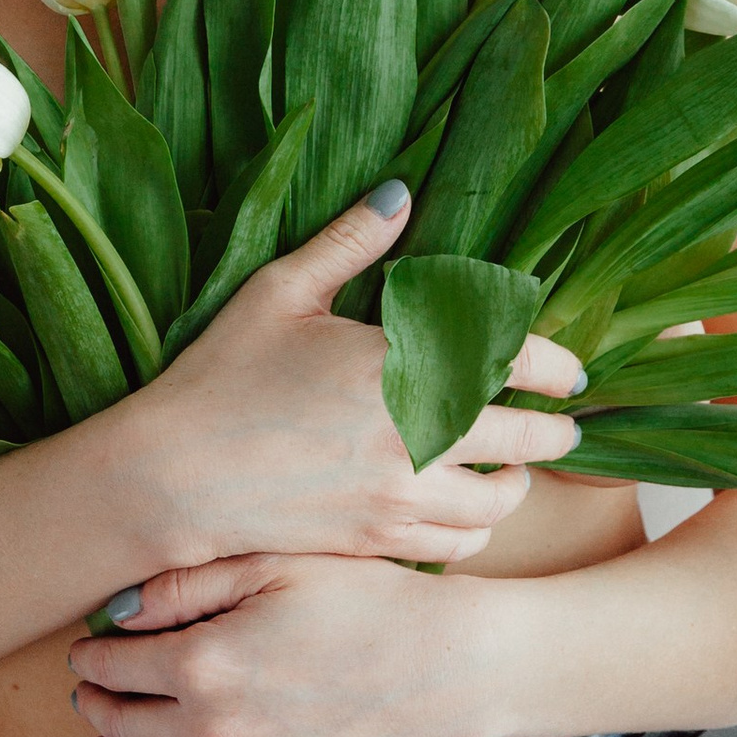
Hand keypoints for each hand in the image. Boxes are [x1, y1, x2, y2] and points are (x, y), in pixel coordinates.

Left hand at [68, 552, 514, 736]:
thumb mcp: (271, 565)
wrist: (444, 663)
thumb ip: (185, 585)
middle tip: (93, 692)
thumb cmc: (363, 600)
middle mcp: (213, 731)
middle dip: (96, 706)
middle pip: (122, 728)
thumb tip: (116, 614)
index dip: (90, 657)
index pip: (113, 666)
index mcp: (202, 662)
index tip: (87, 651)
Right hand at [109, 181, 583, 576]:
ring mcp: (400, 497)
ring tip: (512, 468)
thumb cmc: (219, 378)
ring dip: (518, 483)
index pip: (516, 362)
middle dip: (555, 430)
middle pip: (529, 439)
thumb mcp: (279, 292)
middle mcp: (414, 435)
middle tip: (561, 421)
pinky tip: (461, 505)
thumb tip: (401, 192)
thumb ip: (348, 242)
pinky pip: (458, 544)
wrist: (169, 478)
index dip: (554, 366)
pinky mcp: (379, 541)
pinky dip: (474, 526)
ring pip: (501, 502)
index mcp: (399, 363)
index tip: (567, 369)